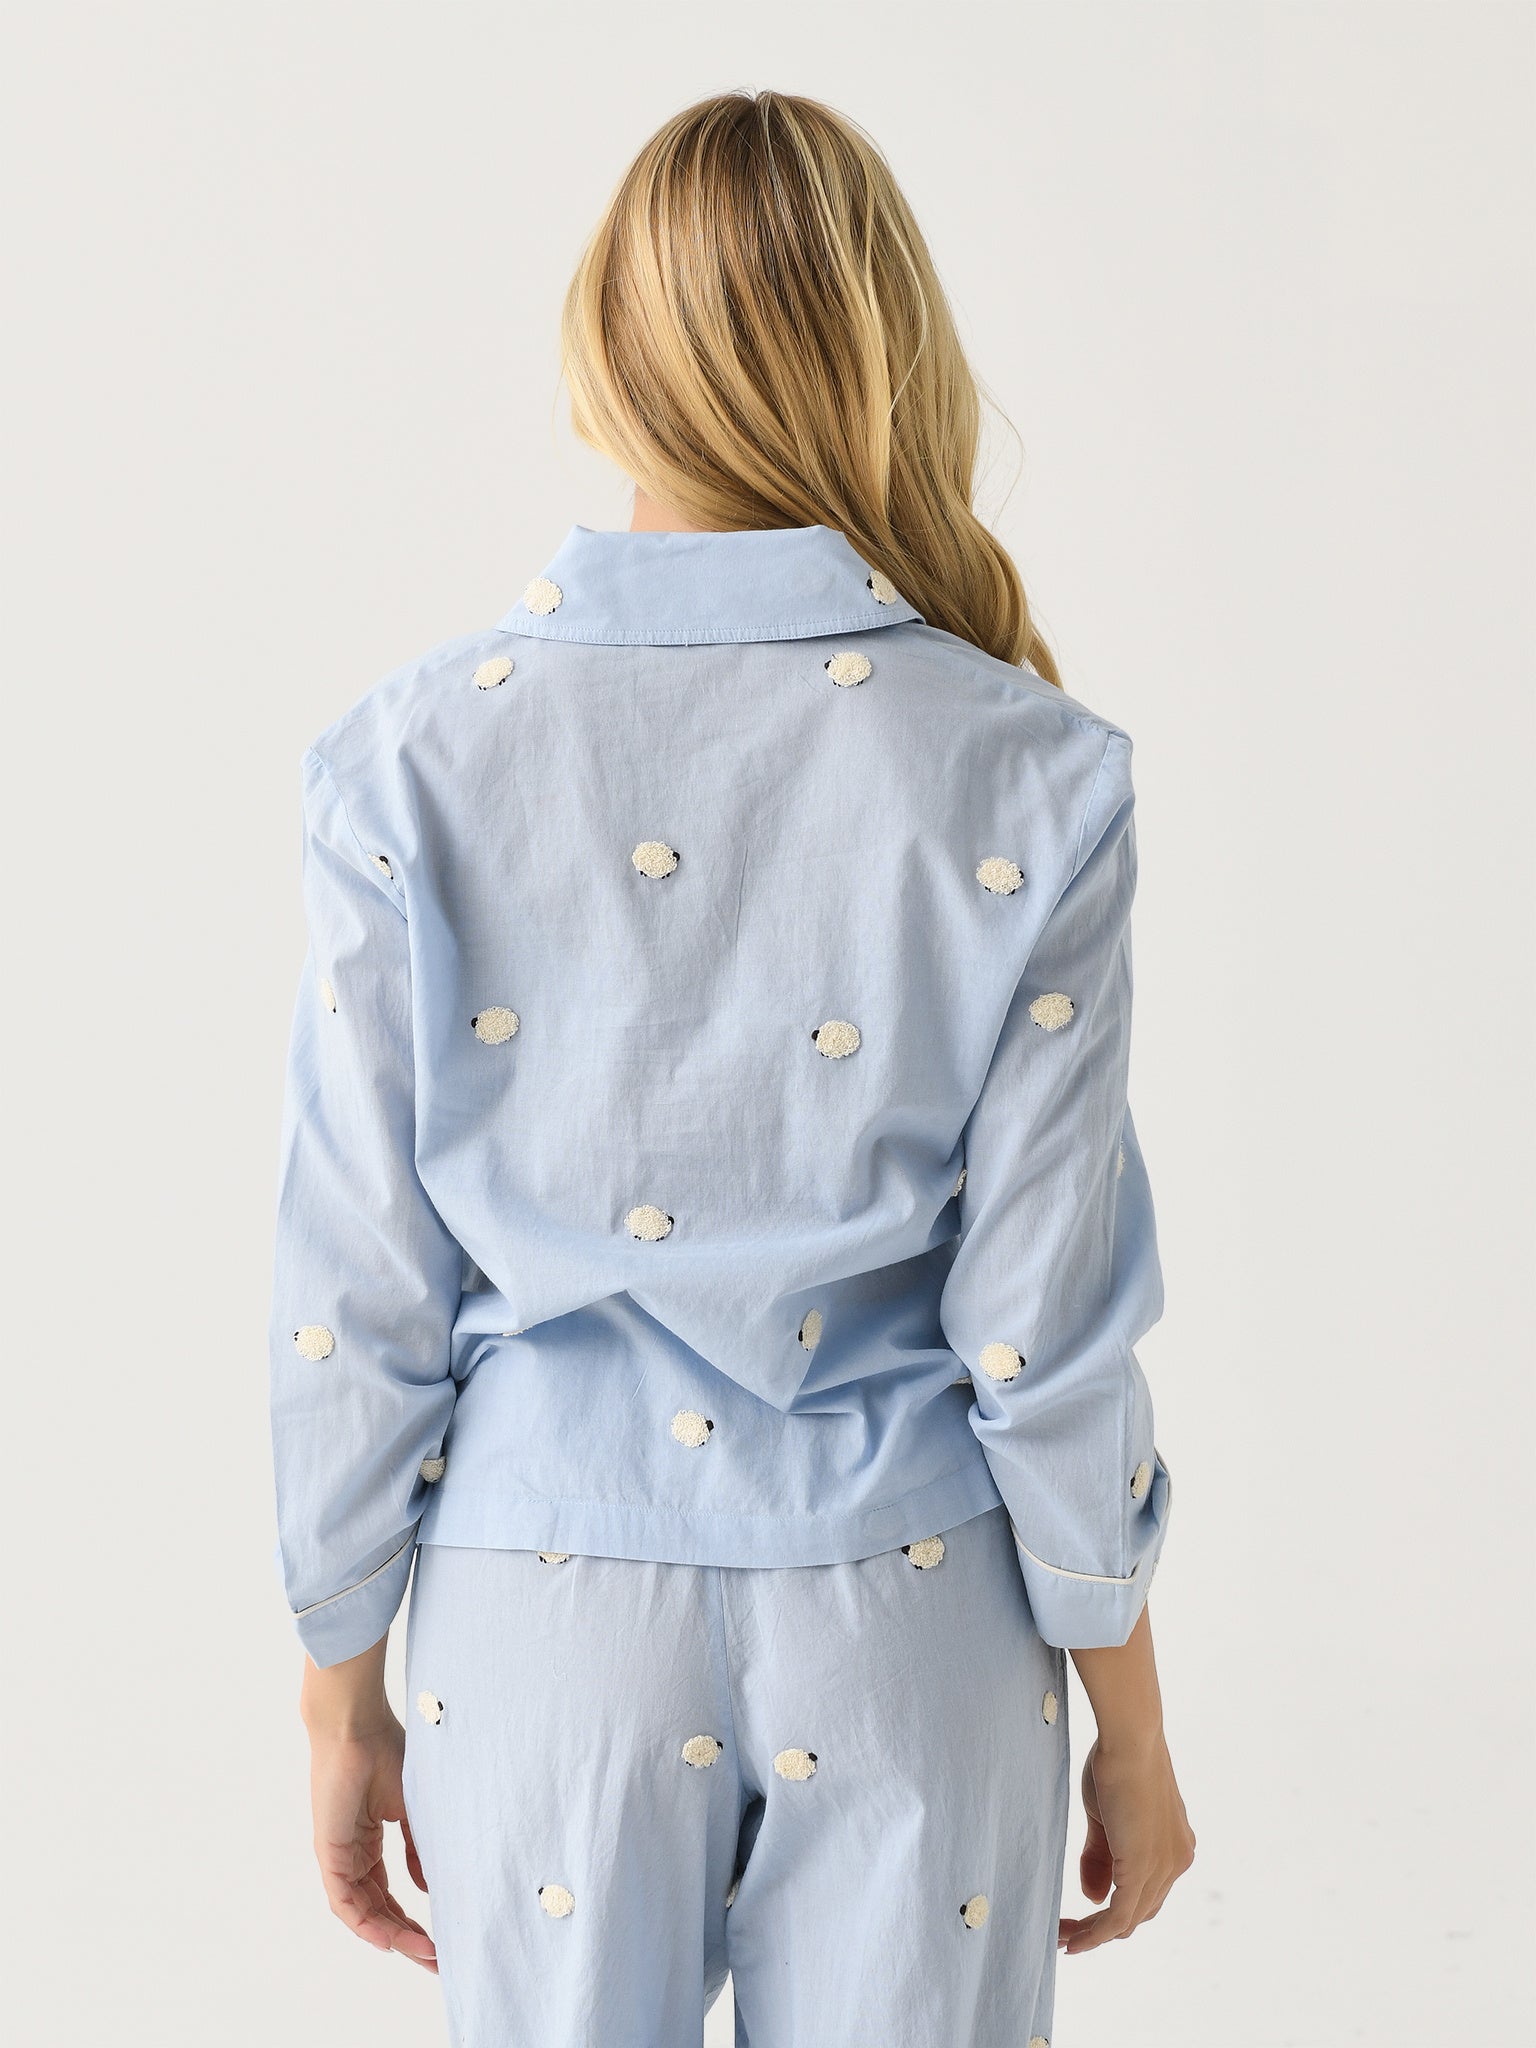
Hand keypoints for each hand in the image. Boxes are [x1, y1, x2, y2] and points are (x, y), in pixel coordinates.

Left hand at [302, 1639, 436, 1972]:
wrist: (357, 1723)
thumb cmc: (386, 1750)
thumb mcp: (413, 1807)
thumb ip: (418, 1848)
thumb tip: (426, 1886)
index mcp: (368, 1839)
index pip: (388, 1892)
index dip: (413, 1918)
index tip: (441, 1938)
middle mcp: (351, 1851)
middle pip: (377, 1908)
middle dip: (407, 1937)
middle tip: (435, 1959)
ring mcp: (338, 1853)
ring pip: (362, 1910)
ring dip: (392, 1934)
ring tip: (423, 1952)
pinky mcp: (328, 1850)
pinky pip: (343, 1899)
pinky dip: (364, 1922)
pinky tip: (388, 1938)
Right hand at [1057, 1730, 1194, 1954]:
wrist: (1130, 1738)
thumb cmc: (1116, 1762)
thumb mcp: (1106, 1817)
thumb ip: (1101, 1858)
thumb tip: (1095, 1900)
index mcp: (1174, 1846)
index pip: (1146, 1892)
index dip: (1115, 1907)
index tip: (1083, 1911)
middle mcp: (1177, 1861)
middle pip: (1139, 1912)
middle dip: (1102, 1926)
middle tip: (1065, 1930)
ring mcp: (1164, 1867)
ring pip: (1127, 1920)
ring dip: (1093, 1933)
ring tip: (1061, 1936)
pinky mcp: (1144, 1869)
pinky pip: (1118, 1916)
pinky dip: (1094, 1933)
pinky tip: (1071, 1939)